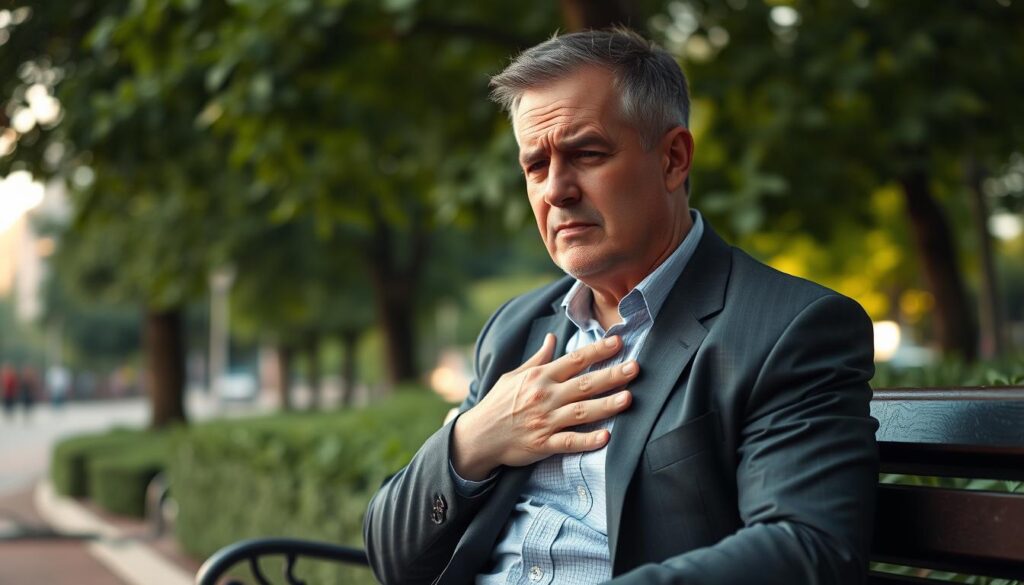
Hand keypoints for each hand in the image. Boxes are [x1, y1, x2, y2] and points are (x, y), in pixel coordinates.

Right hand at [452, 334, 637, 479]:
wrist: (478, 435)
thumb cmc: (498, 403)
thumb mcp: (514, 375)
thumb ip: (538, 359)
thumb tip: (553, 338)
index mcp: (539, 377)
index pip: (574, 360)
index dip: (598, 350)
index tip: (619, 342)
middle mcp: (544, 396)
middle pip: (583, 384)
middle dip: (611, 375)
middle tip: (635, 368)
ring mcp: (544, 421)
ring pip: (580, 412)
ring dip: (606, 405)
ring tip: (628, 399)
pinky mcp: (542, 444)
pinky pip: (568, 442)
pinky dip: (587, 440)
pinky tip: (606, 438)